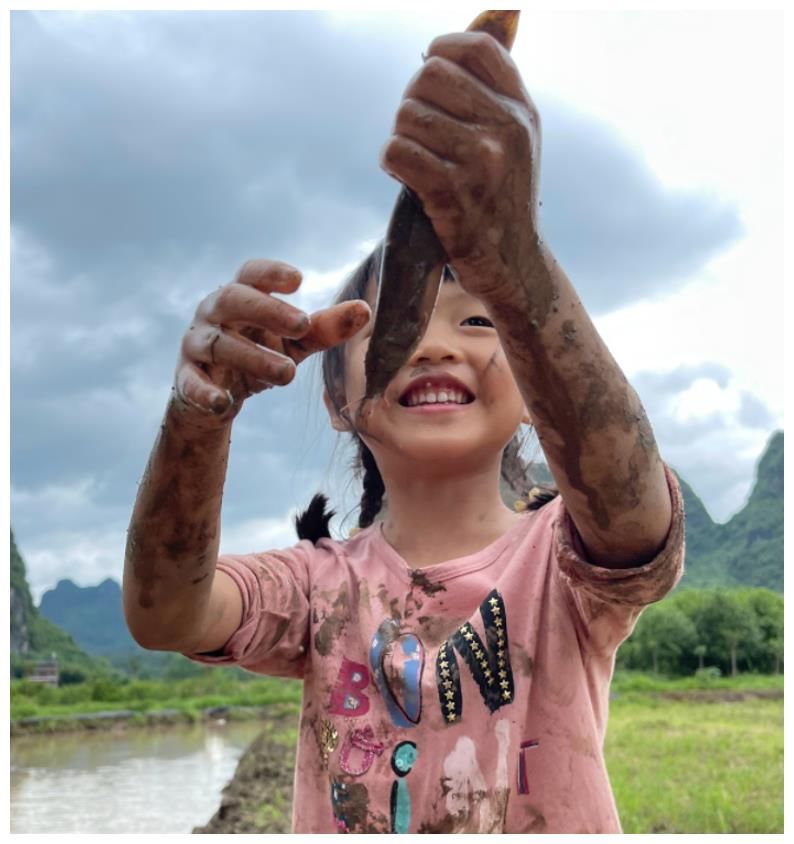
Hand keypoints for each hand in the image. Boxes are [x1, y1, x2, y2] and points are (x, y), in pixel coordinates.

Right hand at [174, 259, 369, 425]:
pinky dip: (206, 393)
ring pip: (221, 344)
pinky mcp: (186, 379)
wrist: (217, 397)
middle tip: (303, 324)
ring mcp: (196, 344)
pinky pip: (191, 383)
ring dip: (254, 357)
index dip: (271, 273)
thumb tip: (364, 310)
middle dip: (268, 310)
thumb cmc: (258, 353)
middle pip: (233, 300)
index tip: (298, 279)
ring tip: (289, 373)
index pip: (251, 274)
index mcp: (241, 296)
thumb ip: (324, 327)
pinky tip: (224, 403)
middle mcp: (214, 313)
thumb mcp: (295, 342)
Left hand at [380, 31, 540, 299]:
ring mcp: (480, 162)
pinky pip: (398, 153)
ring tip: (415, 159)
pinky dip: (391, 162)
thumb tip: (490, 17)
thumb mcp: (518, 139)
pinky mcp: (452, 194)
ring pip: (407, 115)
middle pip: (429, 77)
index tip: (430, 72)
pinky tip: (404, 175)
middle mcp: (506, 129)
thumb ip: (499, 89)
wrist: (513, 263)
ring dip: (400, 137)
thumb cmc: (503, 198)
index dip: (441, 50)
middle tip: (418, 130)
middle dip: (412, 100)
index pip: (474, 48)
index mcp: (521, 109)